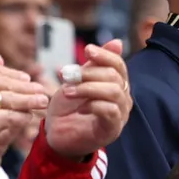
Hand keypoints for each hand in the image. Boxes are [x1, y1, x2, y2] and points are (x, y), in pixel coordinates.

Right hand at [0, 57, 50, 160]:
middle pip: (4, 82)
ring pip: (10, 98)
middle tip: (40, 89)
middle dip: (25, 86)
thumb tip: (1, 59)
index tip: (26, 77)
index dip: (11, 73)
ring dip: (29, 100)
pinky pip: (10, 116)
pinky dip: (22, 116)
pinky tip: (29, 116)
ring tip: (42, 100)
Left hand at [44, 41, 131, 157]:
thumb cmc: (68, 108)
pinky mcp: (112, 129)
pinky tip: (79, 108)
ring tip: (67, 91)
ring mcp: (120, 115)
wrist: (56, 135)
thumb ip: (94, 64)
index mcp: (116, 85)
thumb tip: (117, 42)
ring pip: (113, 92)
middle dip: (89, 73)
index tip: (87, 49)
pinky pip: (110, 111)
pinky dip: (92, 105)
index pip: (118, 65)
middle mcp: (123, 99)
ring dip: (87, 88)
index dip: (105, 55)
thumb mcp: (78, 81)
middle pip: (114, 77)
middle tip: (67, 76)